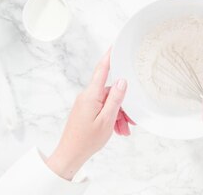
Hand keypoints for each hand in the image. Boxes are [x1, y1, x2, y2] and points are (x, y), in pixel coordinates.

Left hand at [46, 51, 133, 179]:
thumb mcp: (107, 119)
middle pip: (110, 92)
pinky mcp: (86, 111)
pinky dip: (112, 118)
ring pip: (109, 102)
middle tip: (131, 120)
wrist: (70, 156)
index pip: (102, 70)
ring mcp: (86, 104)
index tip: (115, 45)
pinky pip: (103, 109)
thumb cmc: (86, 140)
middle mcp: (87, 96)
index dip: (109, 57)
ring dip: (119, 115)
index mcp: (91, 95)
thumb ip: (115, 98)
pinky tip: (118, 130)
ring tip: (124, 130)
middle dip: (123, 104)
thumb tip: (122, 81)